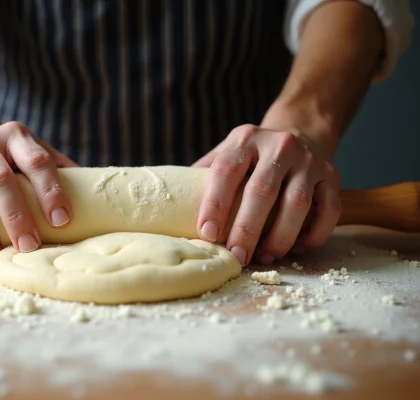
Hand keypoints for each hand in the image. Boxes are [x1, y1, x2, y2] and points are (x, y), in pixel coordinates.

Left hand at [193, 124, 340, 265]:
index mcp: (245, 140)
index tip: (207, 234)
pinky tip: (297, 248)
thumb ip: (206, 175)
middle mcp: (279, 146)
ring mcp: (309, 161)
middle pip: (262, 191)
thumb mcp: (228, 152)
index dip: (215, 203)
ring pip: (297, 203)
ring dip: (280, 237)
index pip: (226, 170)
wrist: (301, 131)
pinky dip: (313, 234)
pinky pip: (328, 211)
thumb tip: (173, 209)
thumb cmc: (254, 155)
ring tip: (265, 257)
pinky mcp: (333, 176)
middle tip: (236, 256)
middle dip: (247, 229)